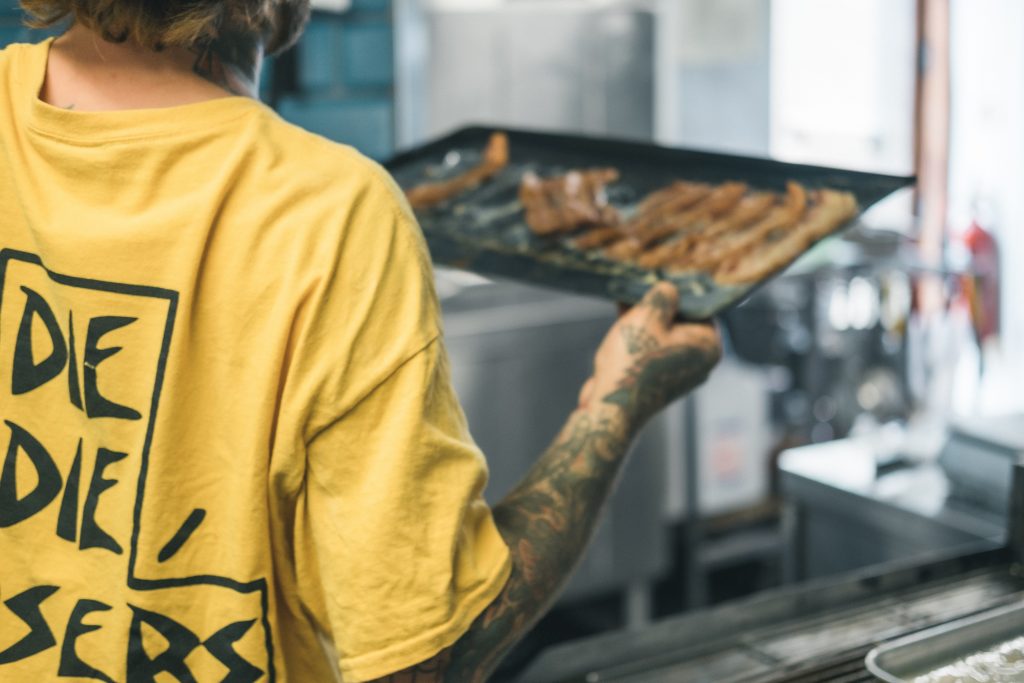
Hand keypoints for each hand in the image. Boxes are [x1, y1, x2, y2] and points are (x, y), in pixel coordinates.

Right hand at [578, 282, 721, 430]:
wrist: (611, 406)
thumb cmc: (634, 360)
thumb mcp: (648, 314)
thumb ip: (663, 295)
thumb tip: (668, 289)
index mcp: (709, 345)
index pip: (700, 305)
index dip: (677, 289)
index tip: (658, 276)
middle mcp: (700, 361)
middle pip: (681, 320)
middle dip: (658, 304)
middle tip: (639, 286)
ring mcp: (679, 373)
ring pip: (663, 335)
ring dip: (645, 319)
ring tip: (625, 301)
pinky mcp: (658, 381)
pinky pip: (652, 350)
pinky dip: (639, 337)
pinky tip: (620, 320)